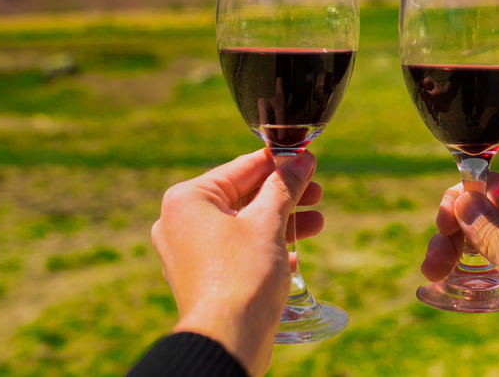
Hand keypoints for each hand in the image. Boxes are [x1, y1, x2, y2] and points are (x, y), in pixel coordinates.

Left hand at [150, 149, 322, 375]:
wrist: (227, 341)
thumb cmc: (242, 277)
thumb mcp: (268, 223)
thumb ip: (285, 187)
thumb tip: (302, 159)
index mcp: (188, 200)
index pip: (241, 168)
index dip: (279, 163)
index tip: (307, 158)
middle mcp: (181, 223)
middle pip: (242, 196)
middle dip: (284, 196)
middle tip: (317, 191)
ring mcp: (189, 253)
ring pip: (242, 224)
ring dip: (281, 221)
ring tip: (316, 222)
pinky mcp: (203, 278)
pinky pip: (237, 251)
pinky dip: (265, 247)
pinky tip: (294, 254)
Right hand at [422, 173, 498, 339]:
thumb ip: (485, 227)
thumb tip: (464, 200)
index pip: (487, 187)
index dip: (458, 203)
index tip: (441, 228)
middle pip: (485, 216)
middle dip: (453, 238)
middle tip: (431, 268)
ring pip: (493, 243)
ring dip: (464, 257)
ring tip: (439, 278)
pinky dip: (486, 273)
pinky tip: (466, 286)